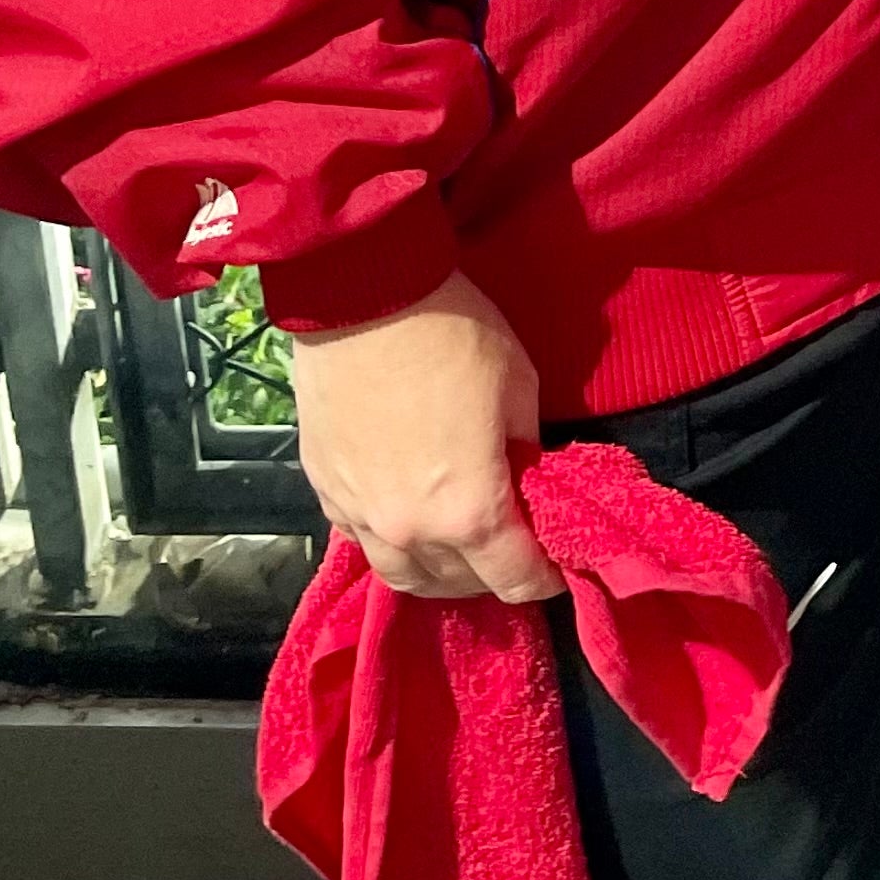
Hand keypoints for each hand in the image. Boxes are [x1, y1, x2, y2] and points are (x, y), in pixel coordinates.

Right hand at [289, 271, 562, 602]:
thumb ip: (524, 446)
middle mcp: (409, 533)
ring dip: (436, 571)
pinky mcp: (324, 492)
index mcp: (468, 512)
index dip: (543, 576)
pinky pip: (362, 539)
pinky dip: (390, 539)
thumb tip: (522, 474)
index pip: (514, 578)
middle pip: (457, 584)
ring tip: (456, 546)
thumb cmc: (452, 332)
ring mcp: (358, 517)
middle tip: (509, 543)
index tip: (555, 564)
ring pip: (402, 575)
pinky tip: (404, 512)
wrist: (362, 295)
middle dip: (491, 571)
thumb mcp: (518, 383)